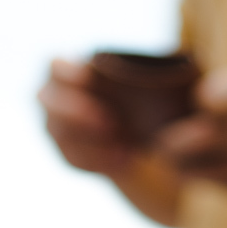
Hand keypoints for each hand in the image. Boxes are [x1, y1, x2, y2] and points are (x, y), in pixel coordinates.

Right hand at [39, 58, 136, 176]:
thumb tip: (179, 70)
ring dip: (92, 142)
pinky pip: (73, 160)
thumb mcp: (142, 79)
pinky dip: (99, 161)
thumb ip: (145, 74)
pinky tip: (124, 159)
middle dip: (77, 113)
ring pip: (59, 134)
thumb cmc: (135, 92)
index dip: (67, 72)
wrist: (133, 125)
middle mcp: (51, 98)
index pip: (54, 66)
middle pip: (48, 101)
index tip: (88, 77)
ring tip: (126, 147)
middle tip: (111, 123)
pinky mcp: (64, 153)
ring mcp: (54, 127)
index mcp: (64, 70)